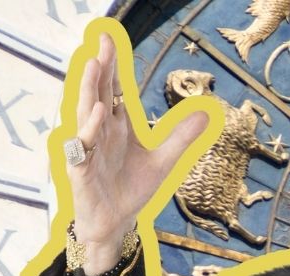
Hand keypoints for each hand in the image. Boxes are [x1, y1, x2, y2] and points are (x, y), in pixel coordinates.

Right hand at [66, 31, 209, 274]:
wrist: (116, 222)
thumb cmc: (132, 189)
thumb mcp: (164, 161)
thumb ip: (182, 137)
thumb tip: (207, 116)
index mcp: (117, 127)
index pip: (114, 90)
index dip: (114, 67)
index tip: (111, 40)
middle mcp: (101, 133)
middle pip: (99, 94)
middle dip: (100, 69)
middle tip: (102, 42)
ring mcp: (90, 150)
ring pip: (86, 114)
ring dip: (90, 89)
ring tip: (95, 64)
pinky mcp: (82, 171)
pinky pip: (83, 147)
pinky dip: (91, 129)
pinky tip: (99, 112)